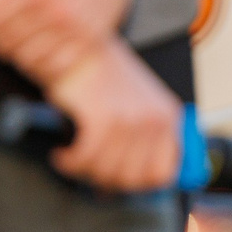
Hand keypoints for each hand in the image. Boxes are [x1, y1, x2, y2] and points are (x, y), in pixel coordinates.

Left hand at [0, 0, 144, 84]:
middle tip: (4, 19)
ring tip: (23, 31)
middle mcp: (55, 15)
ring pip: (30, 60)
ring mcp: (76, 30)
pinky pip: (60, 66)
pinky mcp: (94, 39)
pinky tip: (44, 44)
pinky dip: (46, 61)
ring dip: (20, 49)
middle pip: (5, 44)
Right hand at [45, 41, 181, 192]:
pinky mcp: (104, 120)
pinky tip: (63, 154)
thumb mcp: (138, 106)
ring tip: (73, 159)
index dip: (136, 185)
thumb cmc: (104, 77)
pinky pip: (86, 159)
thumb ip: (142, 141)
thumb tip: (129, 183)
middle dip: (104, 180)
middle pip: (131, 178)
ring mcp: (131, 121)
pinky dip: (70, 162)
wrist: (79, 47)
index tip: (117, 182)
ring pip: (106, 171)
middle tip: (88, 171)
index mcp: (168, 119)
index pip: (163, 174)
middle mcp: (154, 121)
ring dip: (83, 171)